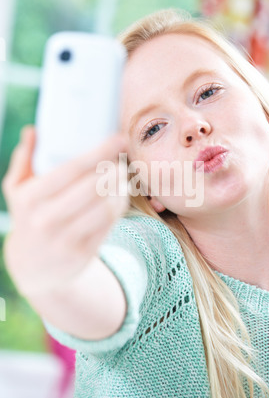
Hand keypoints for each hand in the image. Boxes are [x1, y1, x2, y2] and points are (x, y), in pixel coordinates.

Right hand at [2, 126, 128, 296]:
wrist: (32, 267)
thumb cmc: (27, 218)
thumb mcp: (16, 190)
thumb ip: (23, 159)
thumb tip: (32, 130)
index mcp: (30, 198)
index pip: (71, 169)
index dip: (99, 152)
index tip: (118, 139)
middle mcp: (46, 219)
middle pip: (93, 187)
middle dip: (114, 168)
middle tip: (122, 158)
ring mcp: (65, 239)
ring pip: (106, 207)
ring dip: (121, 188)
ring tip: (123, 176)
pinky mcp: (83, 252)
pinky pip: (109, 224)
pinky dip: (120, 206)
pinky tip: (121, 195)